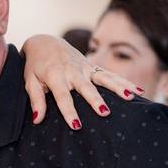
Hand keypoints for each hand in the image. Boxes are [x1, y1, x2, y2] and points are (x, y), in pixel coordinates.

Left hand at [21, 34, 142, 129]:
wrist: (45, 42)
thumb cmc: (35, 65)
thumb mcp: (30, 81)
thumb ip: (36, 100)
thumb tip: (37, 120)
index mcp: (55, 75)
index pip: (63, 95)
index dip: (68, 111)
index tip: (76, 125)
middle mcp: (72, 71)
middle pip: (86, 87)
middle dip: (95, 100)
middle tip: (104, 113)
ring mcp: (85, 68)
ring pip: (103, 78)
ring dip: (117, 87)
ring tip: (130, 97)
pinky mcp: (92, 66)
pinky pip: (110, 75)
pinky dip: (124, 82)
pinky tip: (138, 91)